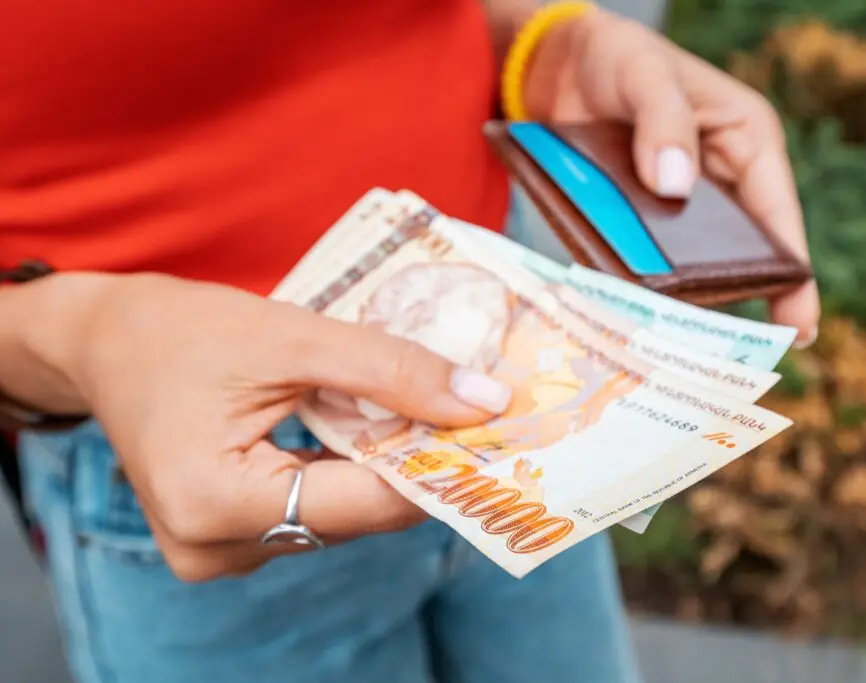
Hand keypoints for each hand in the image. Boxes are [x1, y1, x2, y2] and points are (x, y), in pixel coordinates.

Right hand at [34, 274, 510, 580]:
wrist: (106, 343)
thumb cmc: (183, 331)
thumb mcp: (294, 338)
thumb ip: (392, 370)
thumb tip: (484, 404)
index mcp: (216, 502)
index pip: (362, 503)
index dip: (435, 468)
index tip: (495, 433)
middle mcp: (213, 548)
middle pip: (352, 514)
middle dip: (409, 462)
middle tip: (469, 414)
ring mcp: (216, 554)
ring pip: (336, 516)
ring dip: (376, 466)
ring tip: (414, 412)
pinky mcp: (224, 542)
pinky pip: (310, 513)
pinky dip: (342, 473)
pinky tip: (363, 430)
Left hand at [523, 7, 819, 345]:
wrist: (554, 61)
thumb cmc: (616, 54)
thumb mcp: (645, 76)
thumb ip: (662, 123)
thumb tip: (675, 186)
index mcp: (745, 141)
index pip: (778, 216)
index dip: (793, 272)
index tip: (801, 328)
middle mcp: (718, 178)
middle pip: (737, 250)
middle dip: (734, 295)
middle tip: (728, 354)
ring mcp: (675, 202)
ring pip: (688, 260)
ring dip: (681, 294)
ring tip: (675, 344)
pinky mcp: (635, 216)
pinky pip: (642, 256)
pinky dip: (638, 282)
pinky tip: (628, 313)